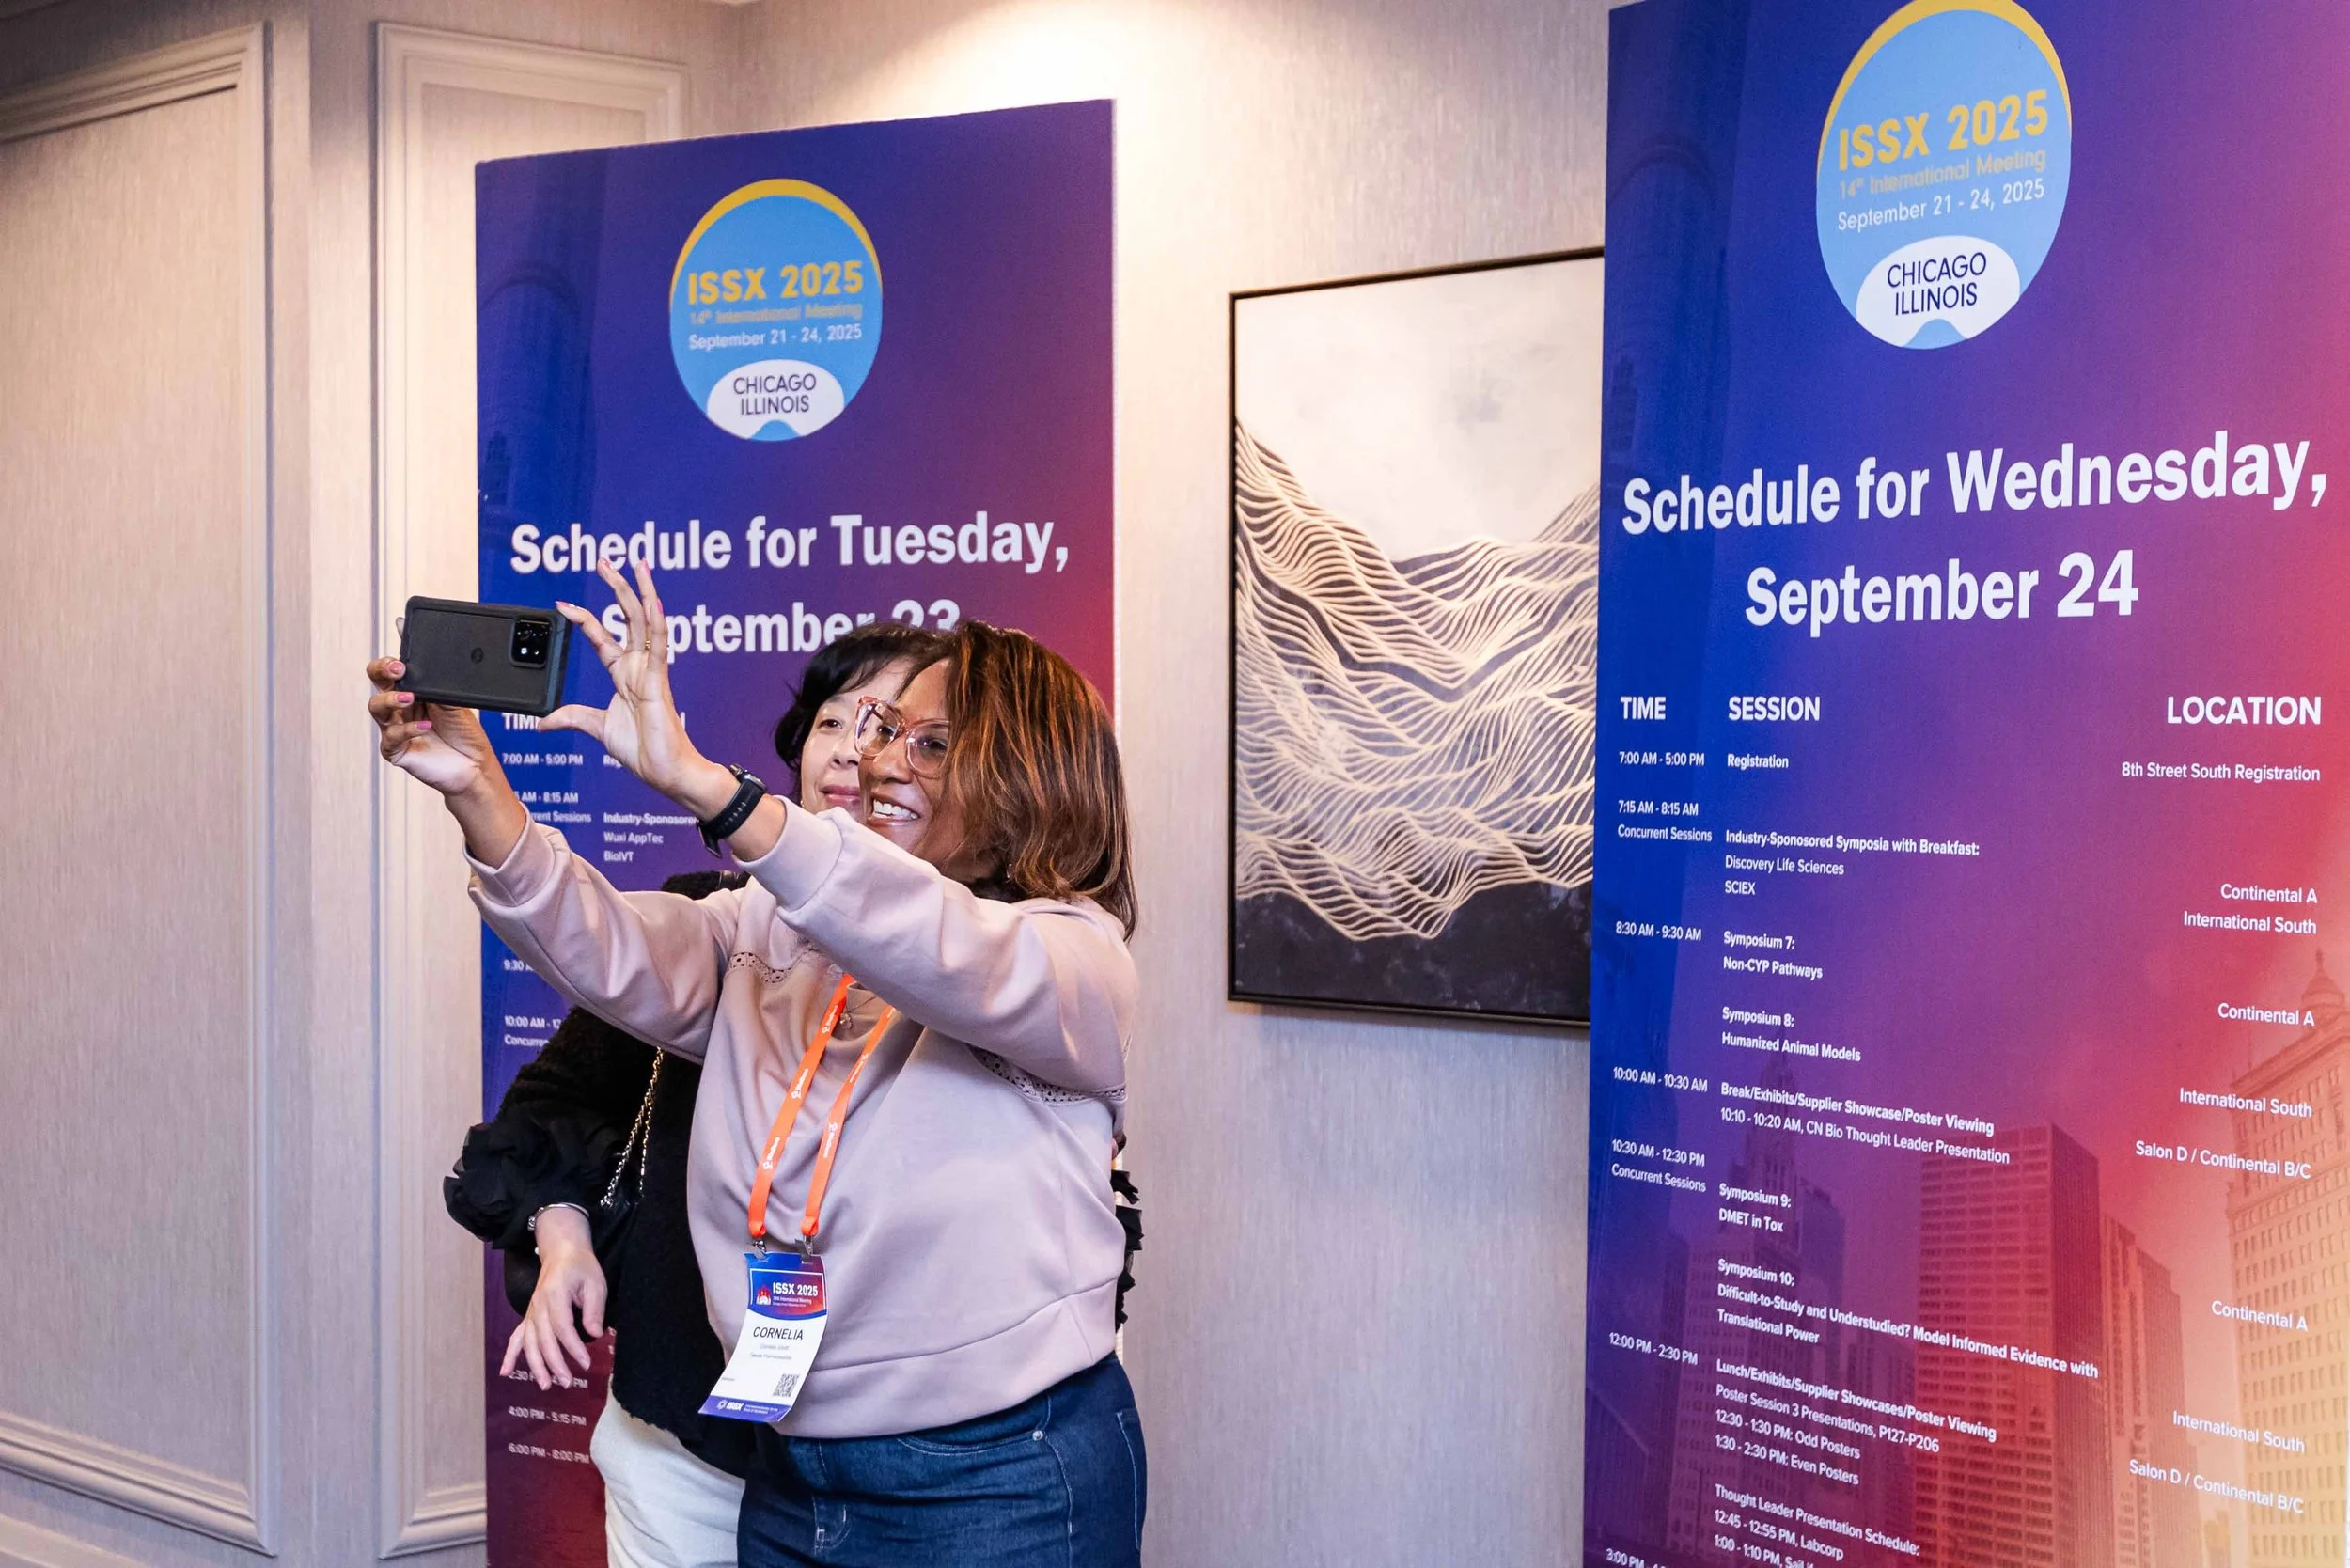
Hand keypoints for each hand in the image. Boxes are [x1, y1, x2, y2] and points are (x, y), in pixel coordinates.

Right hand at [367, 657, 495, 795]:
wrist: (473, 764)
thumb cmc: (464, 733)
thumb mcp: (455, 703)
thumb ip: (439, 687)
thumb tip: (428, 669)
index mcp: (414, 691)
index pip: (395, 670)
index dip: (391, 660)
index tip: (399, 658)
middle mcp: (401, 707)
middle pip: (378, 682)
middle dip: (381, 670)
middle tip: (397, 670)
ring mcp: (395, 727)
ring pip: (376, 707)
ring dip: (391, 699)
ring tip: (409, 699)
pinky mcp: (395, 749)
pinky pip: (391, 736)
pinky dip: (407, 729)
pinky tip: (425, 727)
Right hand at [502, 1206, 606, 1390]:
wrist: (562, 1252)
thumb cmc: (581, 1267)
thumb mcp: (594, 1282)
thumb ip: (594, 1308)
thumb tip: (595, 1334)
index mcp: (554, 1295)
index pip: (562, 1327)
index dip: (573, 1348)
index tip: (586, 1364)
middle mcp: (538, 1305)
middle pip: (544, 1340)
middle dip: (555, 1364)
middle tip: (568, 1382)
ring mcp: (531, 1312)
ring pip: (529, 1343)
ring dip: (536, 1366)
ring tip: (547, 1385)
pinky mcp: (529, 1316)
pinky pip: (517, 1337)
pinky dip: (510, 1355)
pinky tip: (505, 1372)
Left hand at [549, 560, 733, 813]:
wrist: (665, 772)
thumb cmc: (643, 751)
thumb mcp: (597, 729)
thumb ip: (571, 718)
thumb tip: (541, 722)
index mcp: (626, 675)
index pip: (604, 636)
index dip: (584, 618)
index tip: (564, 604)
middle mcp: (640, 667)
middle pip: (628, 617)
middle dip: (617, 588)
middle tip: (605, 561)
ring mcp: (652, 671)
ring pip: (646, 622)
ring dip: (640, 591)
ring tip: (635, 564)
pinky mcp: (660, 682)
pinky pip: (660, 647)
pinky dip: (657, 622)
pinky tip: (653, 600)